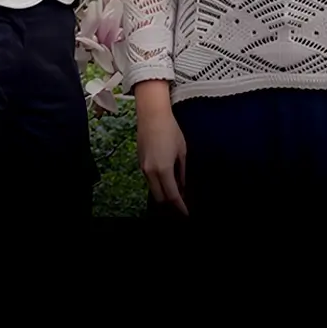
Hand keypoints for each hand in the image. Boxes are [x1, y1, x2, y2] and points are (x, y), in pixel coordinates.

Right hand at [135, 82, 187, 214]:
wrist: (152, 115)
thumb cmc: (170, 130)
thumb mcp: (182, 152)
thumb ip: (182, 172)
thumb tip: (183, 185)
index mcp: (163, 169)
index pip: (172, 196)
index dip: (180, 206)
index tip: (186, 212)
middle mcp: (150, 171)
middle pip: (159, 197)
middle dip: (170, 203)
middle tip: (181, 203)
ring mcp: (143, 167)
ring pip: (153, 188)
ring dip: (163, 192)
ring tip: (176, 188)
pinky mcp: (140, 161)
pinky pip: (149, 179)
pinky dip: (157, 183)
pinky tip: (167, 177)